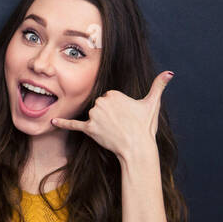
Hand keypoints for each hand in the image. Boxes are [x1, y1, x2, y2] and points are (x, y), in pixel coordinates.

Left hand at [50, 71, 173, 160]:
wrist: (138, 148)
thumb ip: (159, 86)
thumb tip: (170, 73)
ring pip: (93, 115)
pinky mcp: (89, 129)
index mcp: (113, 93)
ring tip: (114, 130)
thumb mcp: (152, 104)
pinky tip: (52, 123)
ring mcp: (94, 116)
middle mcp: (101, 102)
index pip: (109, 97)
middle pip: (100, 105)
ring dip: (100, 122)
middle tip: (121, 124)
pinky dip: (63, 124)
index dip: (118, 107)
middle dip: (108, 114)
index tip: (126, 115)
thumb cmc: (145, 127)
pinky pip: (74, 125)